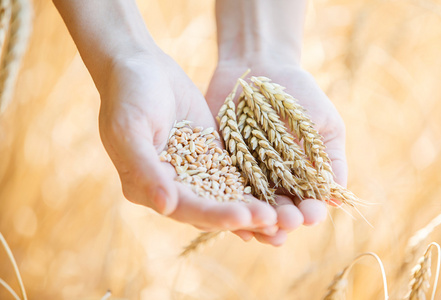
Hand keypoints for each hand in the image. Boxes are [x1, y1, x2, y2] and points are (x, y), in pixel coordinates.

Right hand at [97, 51, 279, 232]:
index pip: (185, 209)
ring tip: (282, 214)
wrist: (141, 64)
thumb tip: (165, 207)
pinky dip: (254, 182)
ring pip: (226, 195)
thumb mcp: (129, 130)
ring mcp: (194, 170)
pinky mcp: (211, 153)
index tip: (242, 217)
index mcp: (147, 187)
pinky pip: (234, 171)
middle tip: (272, 221)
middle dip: (241, 215)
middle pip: (210, 209)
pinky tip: (278, 189)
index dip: (214, 216)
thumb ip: (145, 169)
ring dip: (252, 205)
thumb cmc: (128, 95)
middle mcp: (172, 185)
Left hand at [206, 62, 345, 243]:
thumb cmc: (300, 94)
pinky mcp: (221, 164)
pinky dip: (226, 203)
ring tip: (260, 230)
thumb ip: (329, 158)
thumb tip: (338, 197)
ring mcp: (246, 174)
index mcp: (301, 175)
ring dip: (256, 220)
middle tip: (287, 223)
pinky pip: (222, 189)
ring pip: (251, 206)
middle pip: (279, 210)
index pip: (308, 202)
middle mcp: (274, 181)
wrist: (261, 66)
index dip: (311, 211)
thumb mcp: (323, 123)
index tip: (313, 215)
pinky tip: (228, 213)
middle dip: (284, 220)